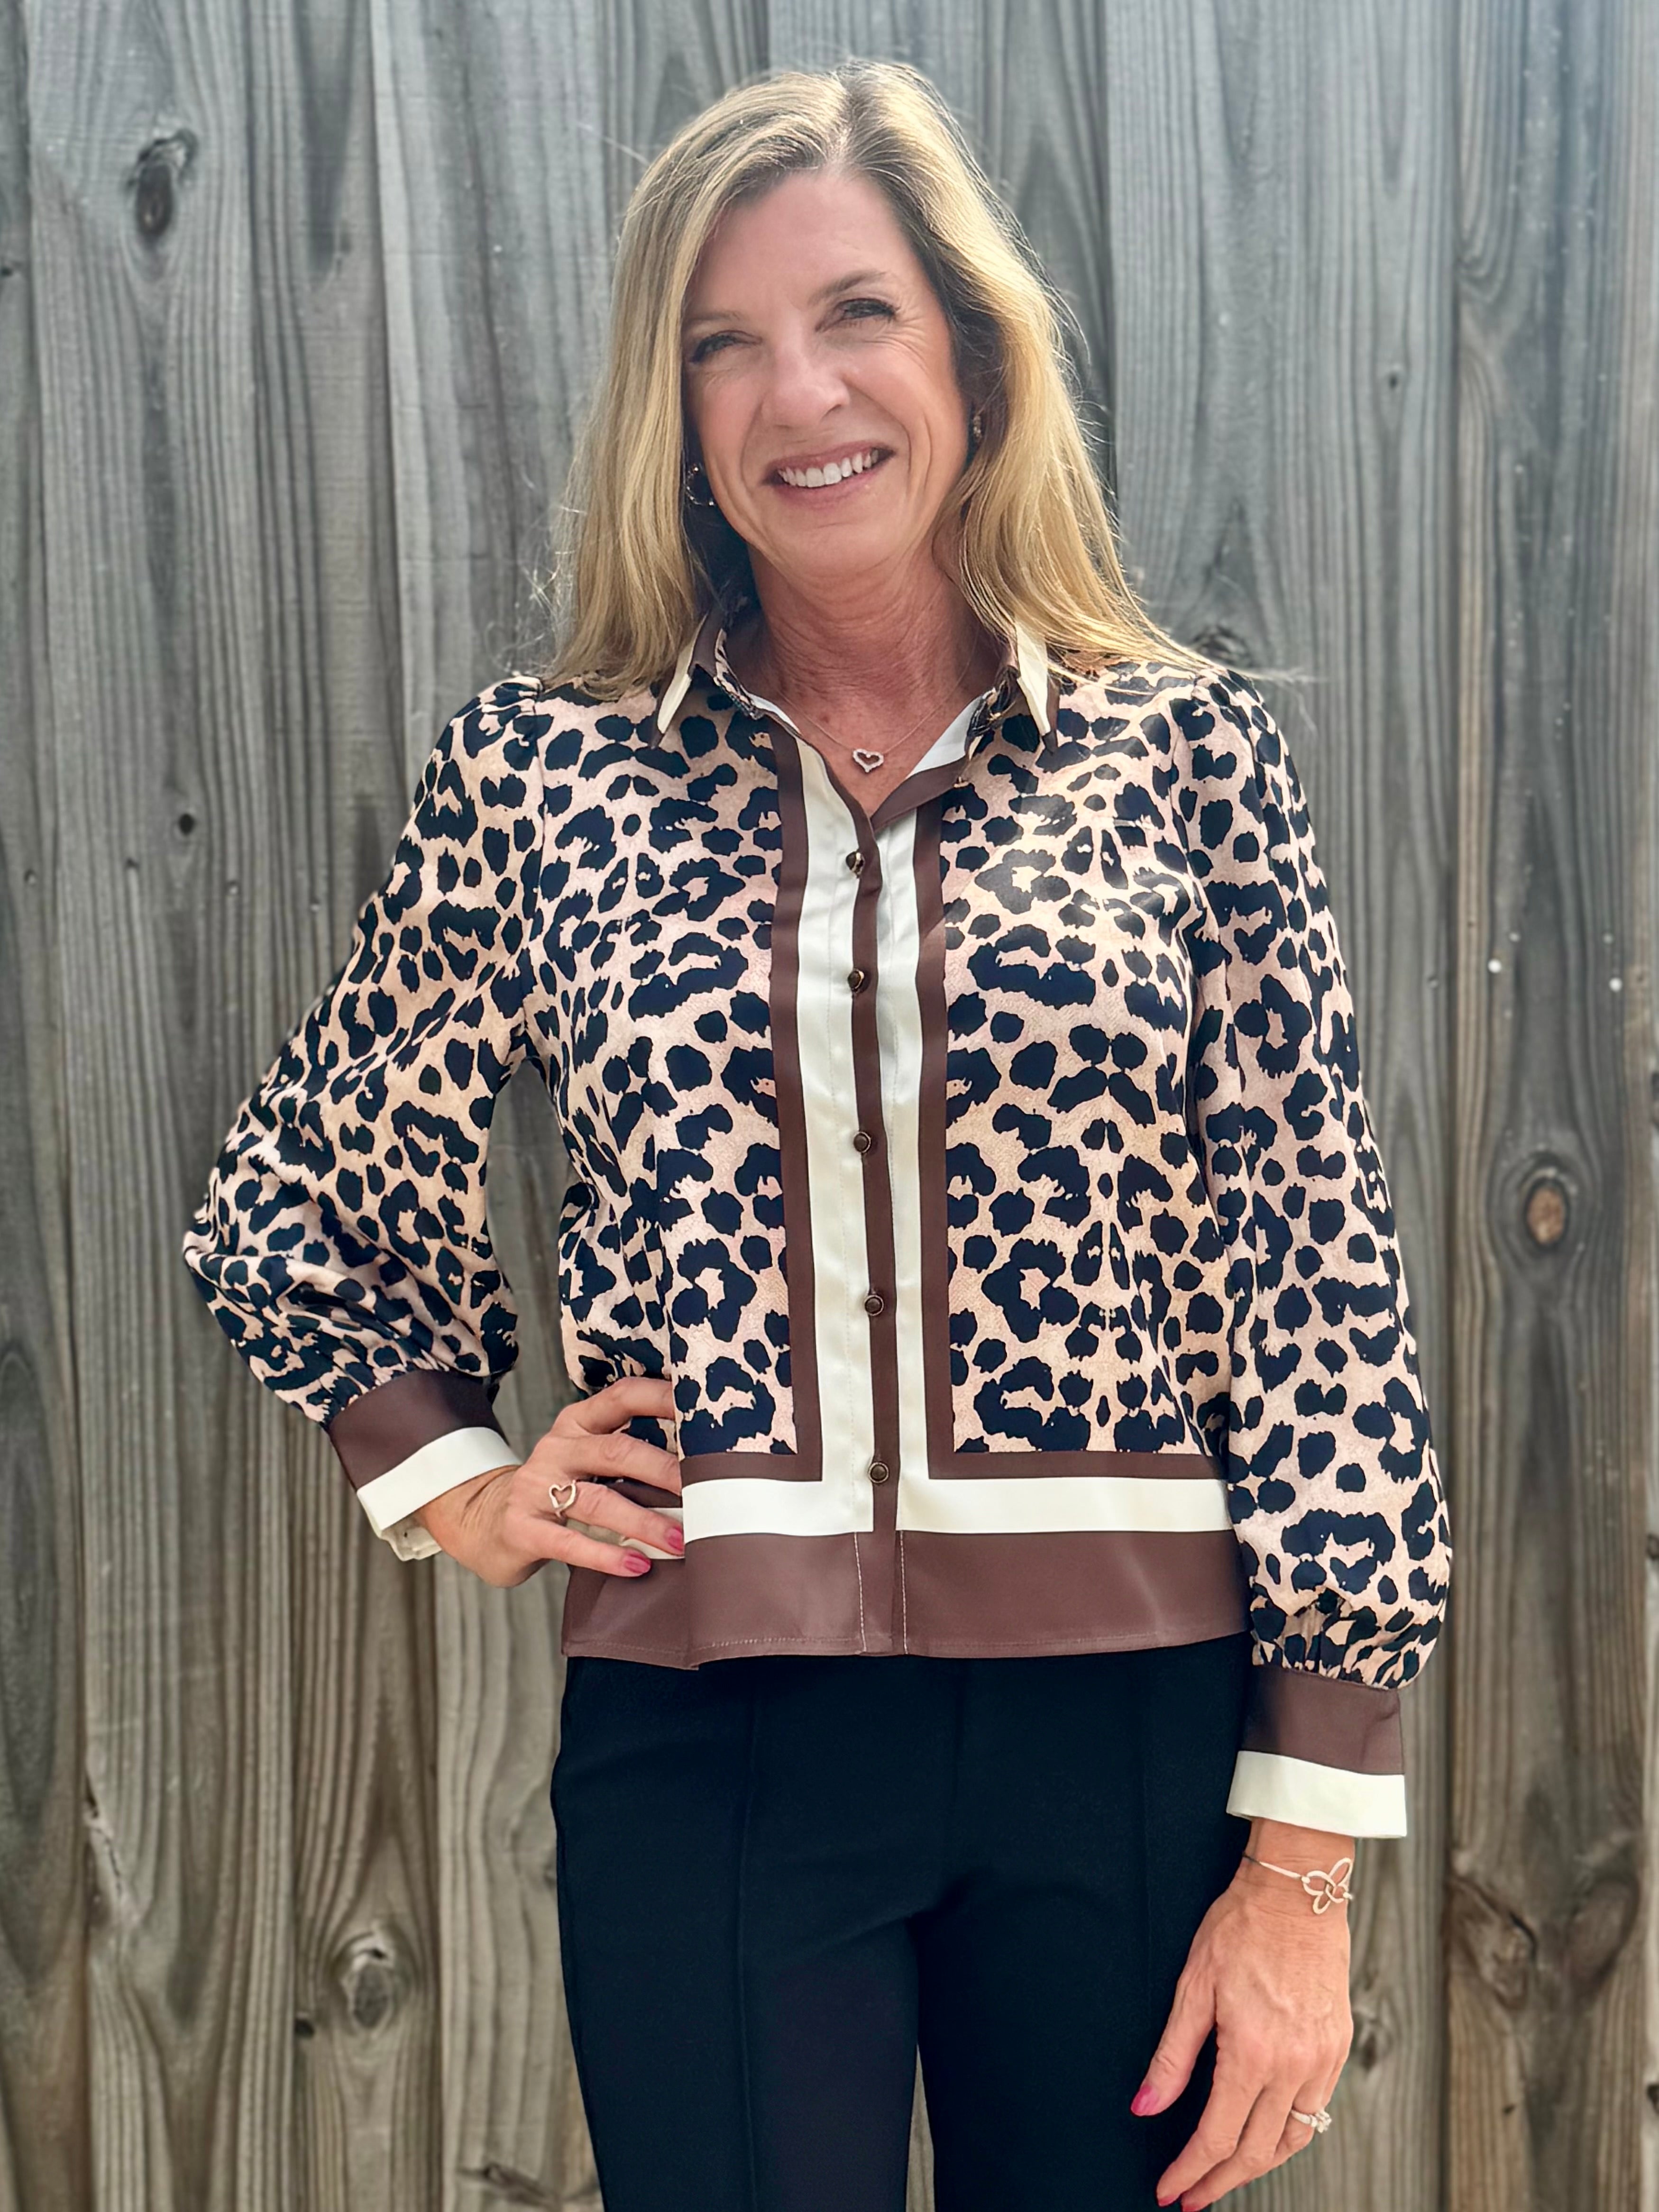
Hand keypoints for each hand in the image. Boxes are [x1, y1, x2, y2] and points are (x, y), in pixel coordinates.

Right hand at [414, 1377, 682, 1586]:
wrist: (486, 1522)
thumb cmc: (557, 1491)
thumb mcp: (587, 1460)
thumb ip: (631, 1454)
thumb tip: (703, 1461)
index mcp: (578, 1423)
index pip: (622, 1397)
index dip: (662, 1398)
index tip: (702, 1409)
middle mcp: (557, 1449)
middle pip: (616, 1451)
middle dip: (663, 1470)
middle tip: (705, 1489)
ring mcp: (536, 1488)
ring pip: (597, 1501)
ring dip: (644, 1522)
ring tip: (679, 1541)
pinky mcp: (523, 1528)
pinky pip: (569, 1543)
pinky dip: (606, 1556)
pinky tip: (637, 1566)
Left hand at [1134, 1823, 1353, 2207]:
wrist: (1296, 1891)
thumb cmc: (1240, 1927)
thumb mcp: (1192, 1987)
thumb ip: (1171, 2056)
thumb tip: (1145, 2107)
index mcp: (1253, 2052)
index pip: (1217, 2137)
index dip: (1190, 2171)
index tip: (1170, 2191)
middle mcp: (1294, 2065)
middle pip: (1256, 2151)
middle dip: (1220, 2181)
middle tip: (1192, 2195)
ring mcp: (1322, 2059)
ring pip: (1292, 2140)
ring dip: (1257, 2166)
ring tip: (1225, 2175)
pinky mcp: (1338, 2047)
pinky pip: (1316, 2111)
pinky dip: (1289, 2135)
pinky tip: (1266, 2135)